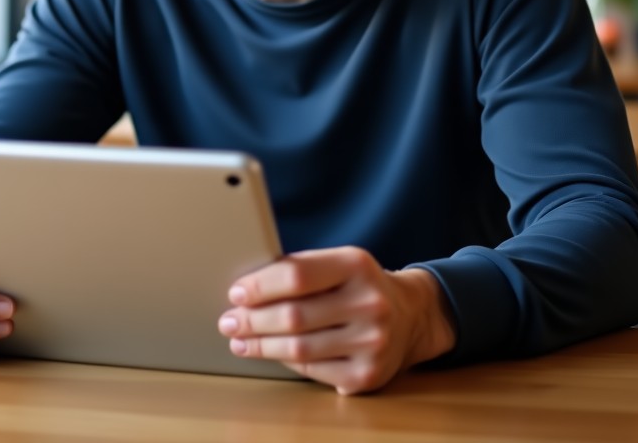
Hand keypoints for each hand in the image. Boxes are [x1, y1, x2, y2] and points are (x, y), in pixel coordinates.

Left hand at [217, 246, 455, 394]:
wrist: (410, 316)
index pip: (297, 275)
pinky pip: (312, 370)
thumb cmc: (358, 285)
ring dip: (260, 345)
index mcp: (356, 265)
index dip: (260, 286)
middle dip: (252, 320)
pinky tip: (268, 352)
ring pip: (299, 348)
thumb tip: (247, 287)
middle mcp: (369, 303)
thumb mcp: (338, 262)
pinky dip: (284, 361)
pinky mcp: (367, 375)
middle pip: (294, 316)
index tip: (236, 293)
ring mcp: (371, 343)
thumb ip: (301, 269)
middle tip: (228, 321)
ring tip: (239, 339)